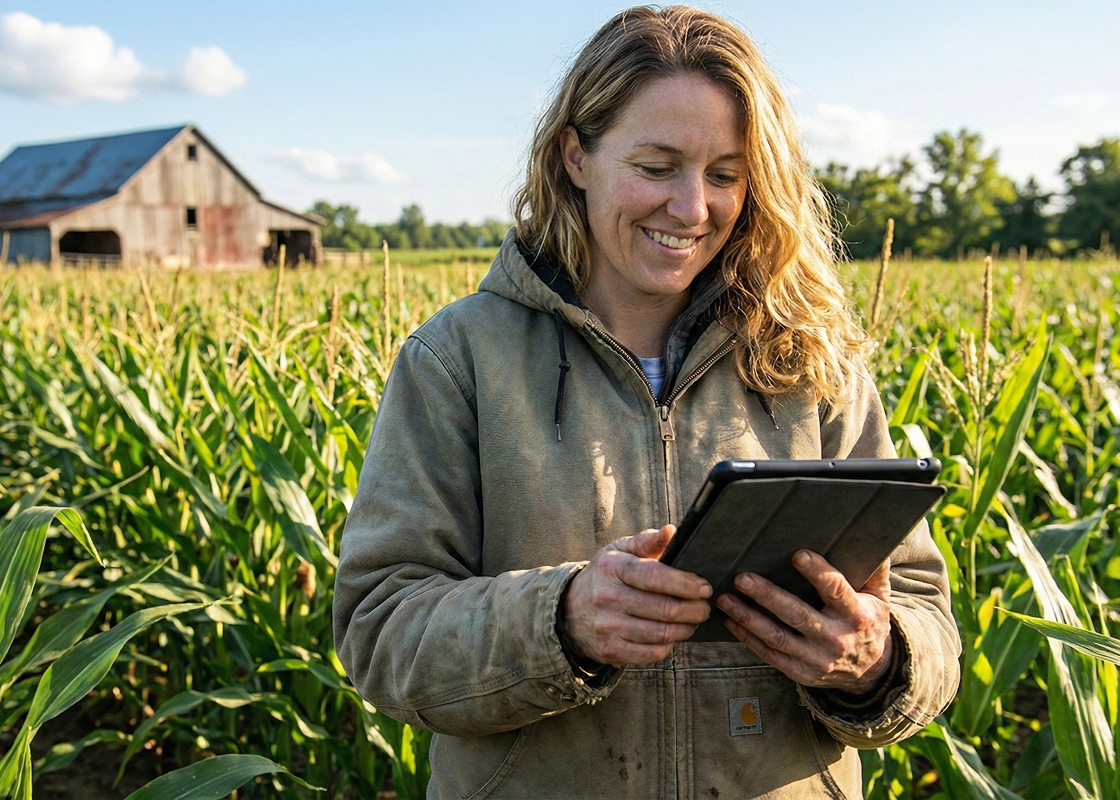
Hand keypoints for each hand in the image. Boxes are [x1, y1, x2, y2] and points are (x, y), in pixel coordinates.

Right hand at [563, 525, 711, 666]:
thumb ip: (647, 541)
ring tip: (693, 621)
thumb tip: (672, 532)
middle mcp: (608, 597)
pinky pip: (651, 653)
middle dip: (694, 609)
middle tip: (704, 607)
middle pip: (663, 608)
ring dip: (686, 628)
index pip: (655, 576)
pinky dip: (668, 645)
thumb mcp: (618, 551)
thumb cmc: (603, 577)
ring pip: (661, 633)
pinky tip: (672, 635)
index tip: (704, 587)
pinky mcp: (610, 650)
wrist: (567, 610)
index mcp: (613, 568)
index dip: (684, 583)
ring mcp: (608, 626)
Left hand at [717, 551, 892, 693]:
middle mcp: (836, 638)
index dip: (817, 572)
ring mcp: (817, 659)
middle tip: (742, 578)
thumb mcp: (880, 598)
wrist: (871, 672)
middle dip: (767, 596)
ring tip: (726, 599)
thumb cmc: (869, 623)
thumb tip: (872, 538)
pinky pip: (770, 655)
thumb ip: (874, 570)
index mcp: (856, 616)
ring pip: (777, 637)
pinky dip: (748, 639)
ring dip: (748, 618)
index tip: (797, 555)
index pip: (835, 591)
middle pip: (797, 615)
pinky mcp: (801, 672)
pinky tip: (731, 621)